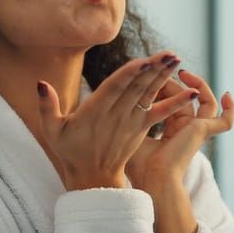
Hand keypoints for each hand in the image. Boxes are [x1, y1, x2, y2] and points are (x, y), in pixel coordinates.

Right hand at [36, 51, 200, 189]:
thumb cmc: (70, 151)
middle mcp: (118, 114)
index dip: (131, 74)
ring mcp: (132, 121)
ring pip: (150, 94)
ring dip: (165, 77)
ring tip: (178, 60)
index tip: (145, 60)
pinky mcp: (142, 128)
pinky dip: (177, 103)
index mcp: (97, 111)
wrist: (93, 179)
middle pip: (138, 87)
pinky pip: (161, 113)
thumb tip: (40, 82)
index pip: (116, 87)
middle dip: (154, 69)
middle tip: (170, 53)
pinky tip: (193, 93)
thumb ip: (47, 106)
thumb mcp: (52, 130)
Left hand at [125, 69, 233, 189]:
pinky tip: (227, 95)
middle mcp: (186, 131)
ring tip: (184, 73)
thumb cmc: (140, 164)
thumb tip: (129, 99)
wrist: (153, 179)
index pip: (172, 103)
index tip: (151, 77)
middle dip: (173, 82)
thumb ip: (137, 115)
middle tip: (159, 73)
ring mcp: (197, 132)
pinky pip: (225, 121)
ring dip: (198, 84)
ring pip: (206, 102)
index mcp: (171, 133)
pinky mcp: (204, 131)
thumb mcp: (135, 131)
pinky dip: (231, 110)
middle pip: (185, 98)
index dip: (164, 88)